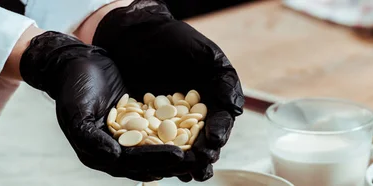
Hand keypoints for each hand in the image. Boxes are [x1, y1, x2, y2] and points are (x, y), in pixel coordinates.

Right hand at [19, 31, 191, 181]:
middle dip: (175, 162)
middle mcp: (116, 150)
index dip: (156, 159)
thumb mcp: (77, 112)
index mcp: (99, 154)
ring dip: (181, 152)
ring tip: (204, 149)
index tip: (180, 155)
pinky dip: (179, 132)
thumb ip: (91, 139)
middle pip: (150, 162)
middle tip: (200, 158)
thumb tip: (114, 158)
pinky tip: (198, 127)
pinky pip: (161, 130)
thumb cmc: (73, 87)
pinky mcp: (140, 121)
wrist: (77, 63)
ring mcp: (130, 137)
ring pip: (159, 149)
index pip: (133, 163)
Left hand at [92, 0, 244, 180]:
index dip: (219, 132)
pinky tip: (155, 164)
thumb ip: (225, 81)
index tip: (215, 140)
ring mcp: (168, 124)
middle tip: (202, 164)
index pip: (220, 122)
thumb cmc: (176, 41)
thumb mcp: (206, 56)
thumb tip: (236, 110)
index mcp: (212, 103)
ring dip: (183, 163)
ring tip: (184, 172)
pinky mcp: (142, 126)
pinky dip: (154, 155)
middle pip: (202, 142)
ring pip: (179, 149)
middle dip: (203, 156)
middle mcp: (192, 118)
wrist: (136, 34)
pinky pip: (150, 142)